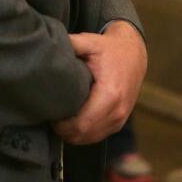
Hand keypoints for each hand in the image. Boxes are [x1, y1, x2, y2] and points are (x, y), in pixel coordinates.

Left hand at [52, 22, 146, 144]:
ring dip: (72, 134)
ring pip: (89, 139)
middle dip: (63, 130)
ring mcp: (120, 120)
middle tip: (51, 117)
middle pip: (83, 135)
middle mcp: (117, 111)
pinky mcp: (119, 123)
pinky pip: (97, 136)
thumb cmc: (109, 49)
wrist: (134, 56)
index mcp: (109, 95)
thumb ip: (70, 45)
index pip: (81, 124)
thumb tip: (47, 47)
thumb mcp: (90, 42)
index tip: (50, 114)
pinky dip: (83, 133)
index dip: (61, 125)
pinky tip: (72, 120)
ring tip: (60, 118)